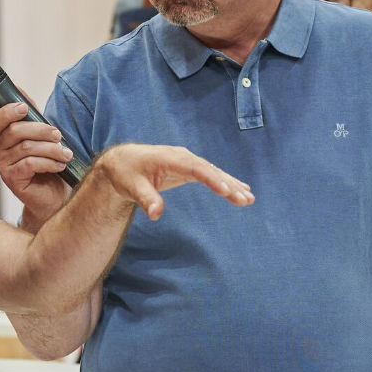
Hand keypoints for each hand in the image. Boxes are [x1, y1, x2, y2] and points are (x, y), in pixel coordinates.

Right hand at [0, 102, 73, 224]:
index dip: (8, 111)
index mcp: (3, 137)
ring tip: (66, 154)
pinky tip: (59, 165)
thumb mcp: (42, 138)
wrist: (53, 197)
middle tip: (59, 135)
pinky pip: (29, 164)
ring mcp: (3, 165)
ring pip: (26, 148)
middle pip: (15, 131)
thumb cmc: (48, 165)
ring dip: (51, 149)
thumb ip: (32, 117)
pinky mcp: (12, 179)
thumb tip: (21, 91)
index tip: (25, 107)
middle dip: (41, 130)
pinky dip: (48, 162)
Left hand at [89, 144, 253, 219]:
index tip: (226, 191)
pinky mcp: (189, 168)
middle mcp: (183, 157)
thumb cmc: (126, 173)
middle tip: (245, 199)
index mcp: (170, 158)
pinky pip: (211, 174)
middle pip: (210, 170)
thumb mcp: (131, 186)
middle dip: (228, 184)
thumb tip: (156, 214)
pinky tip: (241, 191)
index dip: (211, 179)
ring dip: (231, 185)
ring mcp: (187, 162)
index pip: (195, 168)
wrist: (123, 161)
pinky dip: (225, 182)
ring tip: (249, 198)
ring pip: (213, 172)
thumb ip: (145, 199)